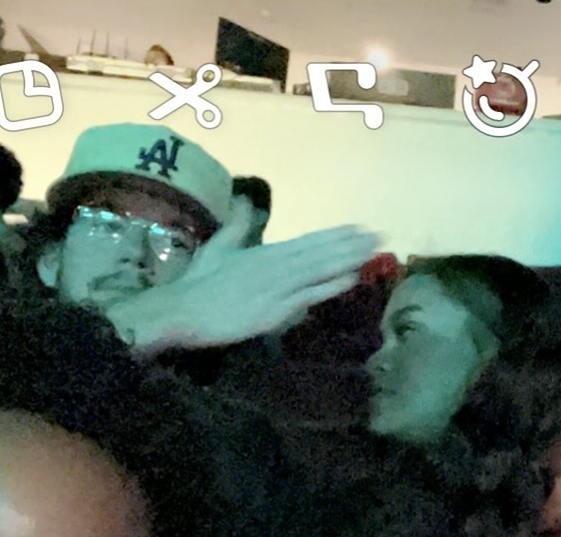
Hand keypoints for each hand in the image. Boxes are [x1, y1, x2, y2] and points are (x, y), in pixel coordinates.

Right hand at [110, 195, 377, 354]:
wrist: (182, 311)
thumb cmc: (199, 283)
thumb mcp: (219, 247)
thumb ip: (237, 226)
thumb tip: (246, 201)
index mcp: (264, 253)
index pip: (306, 241)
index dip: (334, 235)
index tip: (357, 227)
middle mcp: (275, 266)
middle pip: (318, 252)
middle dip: (349, 243)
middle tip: (379, 235)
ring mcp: (276, 288)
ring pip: (318, 270)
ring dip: (347, 259)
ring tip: (373, 251)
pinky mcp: (274, 310)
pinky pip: (308, 295)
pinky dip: (330, 285)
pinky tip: (352, 278)